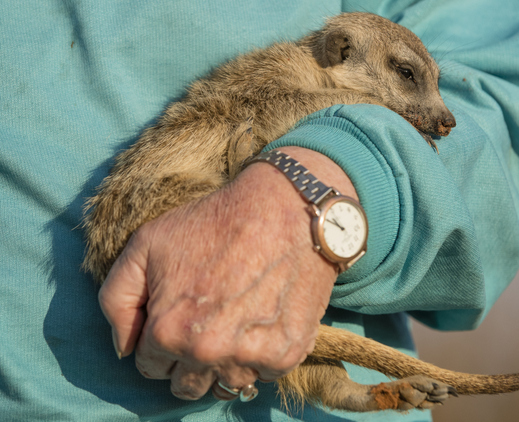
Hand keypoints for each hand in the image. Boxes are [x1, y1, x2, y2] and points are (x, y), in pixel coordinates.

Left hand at [98, 147, 356, 400]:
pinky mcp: (288, 352)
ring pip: (228, 384)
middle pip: (187, 386)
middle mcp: (208, 353)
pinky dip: (262, 354)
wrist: (284, 208)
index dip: (160, 342)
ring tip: (236, 321)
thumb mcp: (145, 244)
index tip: (178, 317)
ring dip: (226, 362)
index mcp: (167, 332)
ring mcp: (251, 355)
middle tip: (205, 323)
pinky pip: (265, 374)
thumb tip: (124, 348)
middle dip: (188, 362)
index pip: (150, 368)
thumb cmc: (214, 221)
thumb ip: (117, 300)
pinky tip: (262, 318)